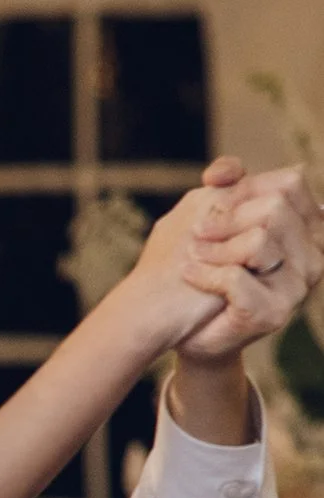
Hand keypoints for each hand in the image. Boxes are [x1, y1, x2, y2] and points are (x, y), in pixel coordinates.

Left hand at [127, 159, 323, 363]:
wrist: (185, 325)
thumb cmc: (205, 266)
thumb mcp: (213, 218)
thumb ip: (227, 188)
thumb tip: (221, 172)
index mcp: (306, 228)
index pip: (291, 184)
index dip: (246, 184)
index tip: (209, 190)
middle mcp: (312, 256)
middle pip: (276, 208)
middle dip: (228, 217)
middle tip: (197, 232)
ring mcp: (297, 287)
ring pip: (259, 241)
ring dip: (215, 247)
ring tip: (192, 255)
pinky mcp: (274, 314)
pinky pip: (236, 278)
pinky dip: (205, 274)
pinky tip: (191, 274)